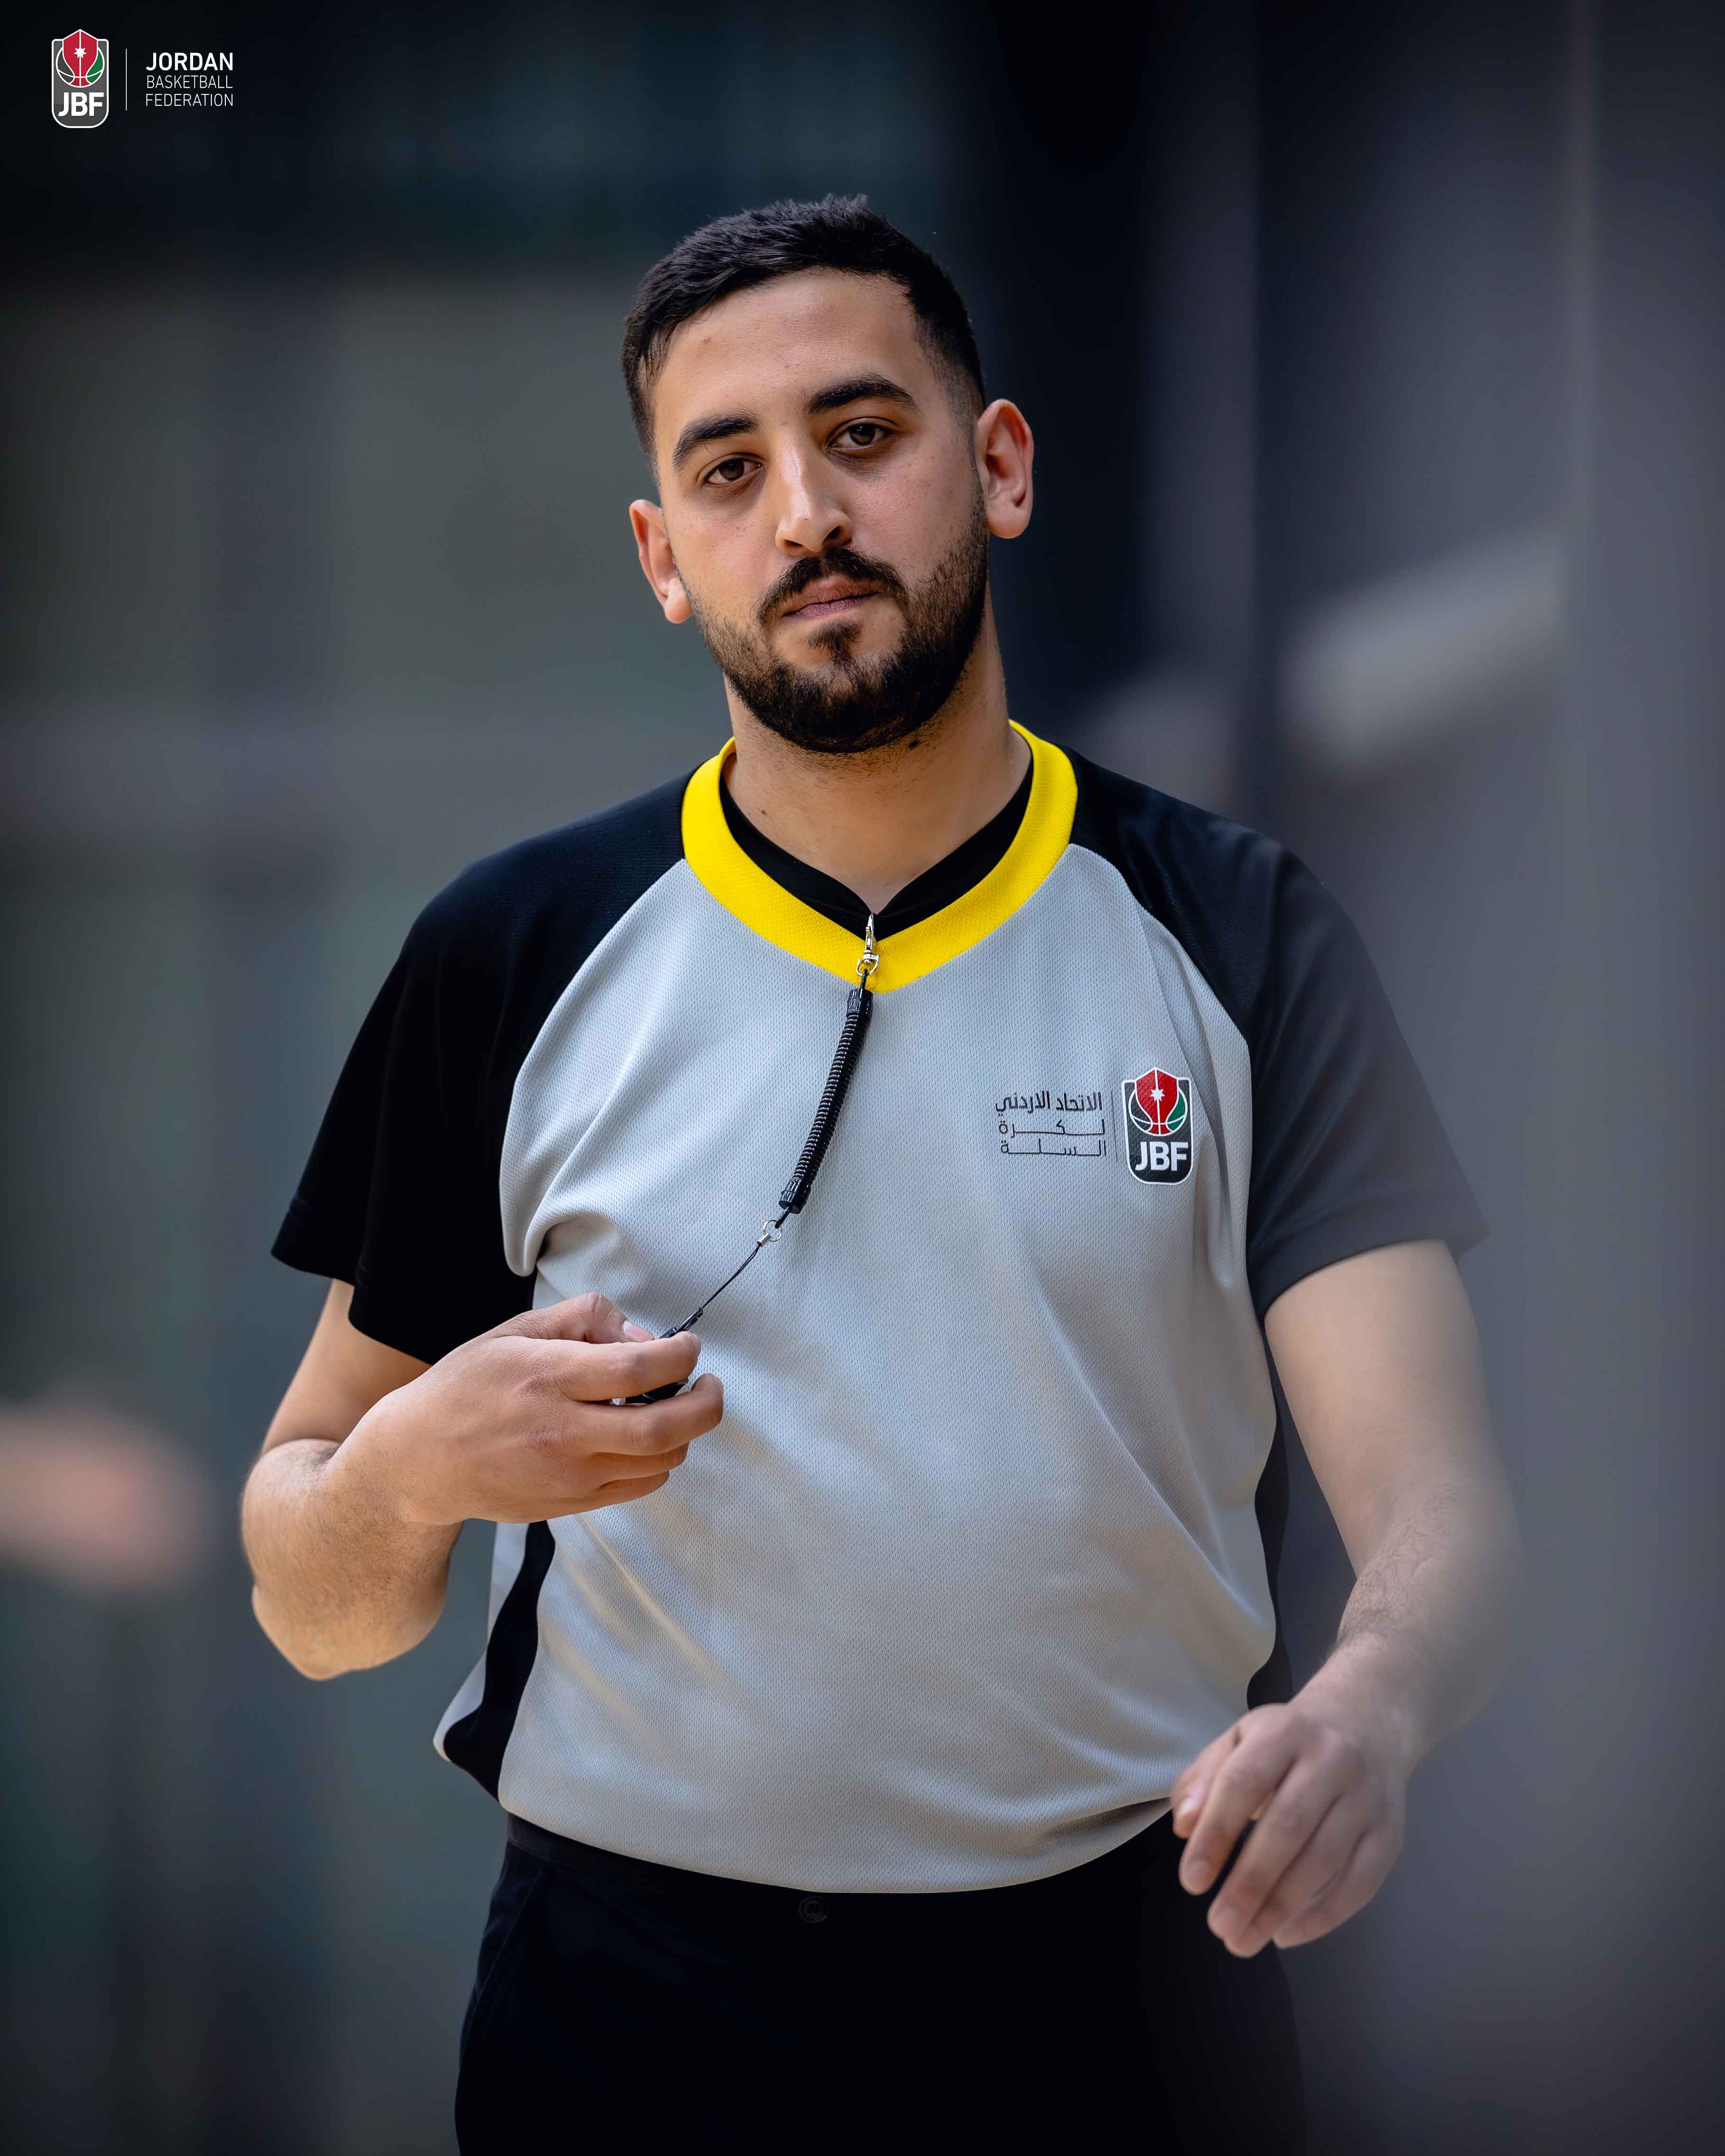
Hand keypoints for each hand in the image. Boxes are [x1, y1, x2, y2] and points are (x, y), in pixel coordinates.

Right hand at [343, 1293, 721, 1528]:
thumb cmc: (468, 1385)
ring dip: (685, 1432)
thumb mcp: (515, 1330)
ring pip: (661, 1462)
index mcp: (548, 1377)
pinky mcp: (571, 1505)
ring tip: (674, 1406)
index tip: (688, 1346)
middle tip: (709, 1383)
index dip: (681, 1354)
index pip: (640, 1369)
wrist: (419, 1461)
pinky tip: (645, 1437)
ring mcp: (569, 1476)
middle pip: (665, 1427)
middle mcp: (563, 1432)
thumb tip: (643, 1338)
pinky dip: (659, 1461)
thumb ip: (584, 1318)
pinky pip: (640, 1486)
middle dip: (707, 1402)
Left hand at [1168, 1683, 1410, 1955]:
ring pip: (1325, 1861)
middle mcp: (1332, 1760)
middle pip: (1288, 1828)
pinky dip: (1323, 1916)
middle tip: (1219, 1925)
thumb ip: (1203, 1780)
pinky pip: (1360, 1883)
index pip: (1245, 1782)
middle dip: (1250, 1883)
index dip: (1217, 1834)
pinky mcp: (1390, 1833)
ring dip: (1281, 1908)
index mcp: (1284, 1731)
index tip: (1193, 1882)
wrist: (1367, 1724)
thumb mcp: (1238, 1740)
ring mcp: (1367, 1798)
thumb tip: (1185, 1828)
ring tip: (1244, 1939)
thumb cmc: (1287, 1741)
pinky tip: (1286, 1933)